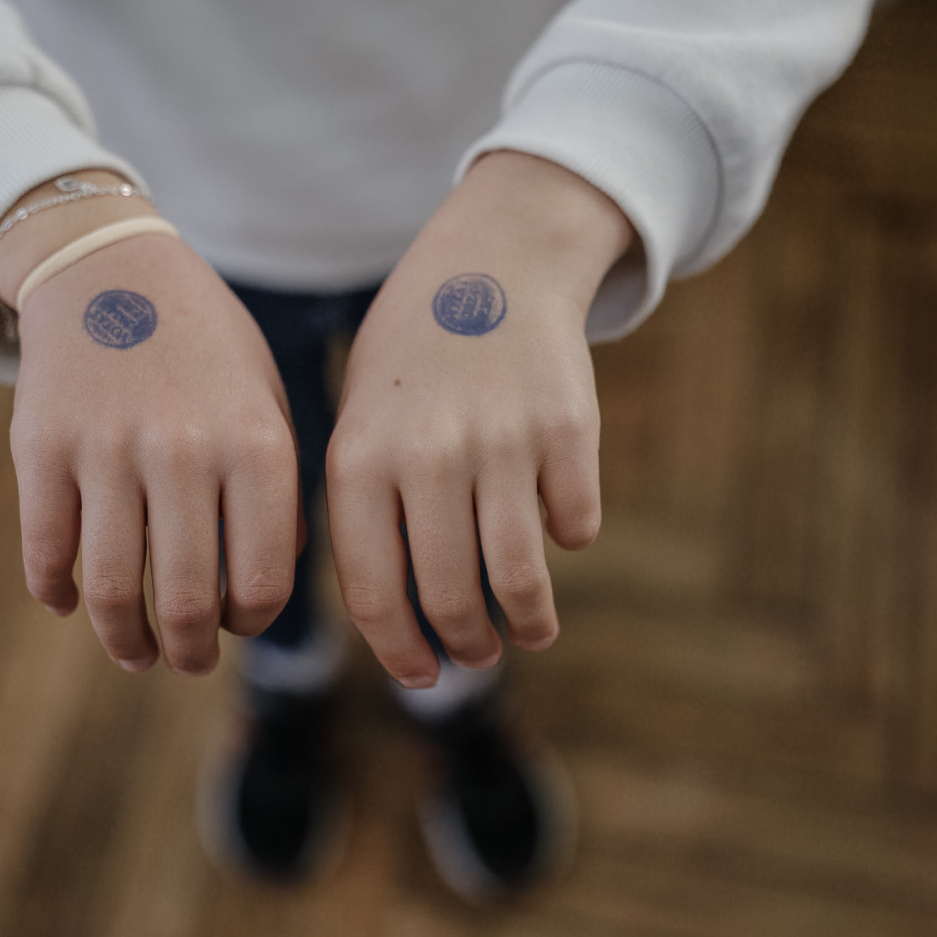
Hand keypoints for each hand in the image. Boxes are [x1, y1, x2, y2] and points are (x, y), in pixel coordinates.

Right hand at [0, 182, 299, 675]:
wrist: (109, 265)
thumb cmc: (203, 345)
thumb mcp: (264, 398)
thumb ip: (275, 489)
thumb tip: (263, 586)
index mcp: (255, 443)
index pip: (261, 581)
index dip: (250, 622)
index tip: (237, 624)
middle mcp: (183, 450)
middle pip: (184, 601)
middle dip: (188, 652)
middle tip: (188, 660)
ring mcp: (106, 449)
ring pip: (110, 590)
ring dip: (124, 641)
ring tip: (136, 652)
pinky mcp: (40, 447)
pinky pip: (47, 552)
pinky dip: (56, 594)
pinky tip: (69, 603)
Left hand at [326, 152, 634, 686]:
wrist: (492, 262)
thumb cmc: (413, 359)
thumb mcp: (363, 419)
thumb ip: (369, 510)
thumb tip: (400, 619)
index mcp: (360, 459)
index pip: (375, 591)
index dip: (399, 650)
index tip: (420, 674)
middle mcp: (428, 457)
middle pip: (452, 598)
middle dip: (468, 646)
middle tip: (477, 655)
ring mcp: (502, 443)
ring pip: (521, 578)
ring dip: (529, 623)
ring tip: (530, 631)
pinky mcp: (569, 430)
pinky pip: (576, 525)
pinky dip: (569, 537)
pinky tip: (556, 528)